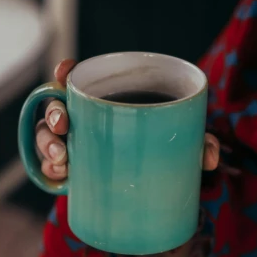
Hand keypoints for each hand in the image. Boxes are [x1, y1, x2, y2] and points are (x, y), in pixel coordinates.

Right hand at [37, 59, 220, 179]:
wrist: (162, 183)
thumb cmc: (169, 147)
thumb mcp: (186, 141)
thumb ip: (200, 142)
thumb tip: (209, 155)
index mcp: (108, 99)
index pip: (78, 78)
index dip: (65, 73)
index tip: (64, 73)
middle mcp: (85, 118)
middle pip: (57, 108)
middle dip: (53, 115)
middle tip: (65, 128)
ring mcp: (77, 145)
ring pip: (49, 137)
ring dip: (47, 145)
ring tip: (62, 160)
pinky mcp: (76, 172)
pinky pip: (52, 168)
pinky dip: (50, 172)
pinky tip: (57, 177)